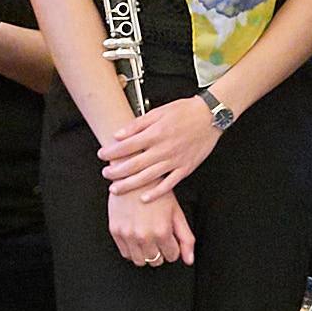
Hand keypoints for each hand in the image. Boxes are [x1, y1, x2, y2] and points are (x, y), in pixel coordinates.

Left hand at [99, 99, 222, 205]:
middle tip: (105, 173)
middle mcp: (163, 149)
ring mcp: (174, 161)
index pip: (127, 145)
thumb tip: (118, 135)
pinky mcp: (185, 168)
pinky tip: (144, 198)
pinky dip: (156, 193)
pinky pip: (169, 184)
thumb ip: (137, 124)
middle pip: (134, 164)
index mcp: (155, 133)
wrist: (210, 117)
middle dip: (116, 171)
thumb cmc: (185, 112)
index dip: (111, 151)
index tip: (101, 154)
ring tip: (115, 189)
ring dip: (129, 184)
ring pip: (147, 177)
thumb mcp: (158, 112)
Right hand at [109, 189, 196, 267]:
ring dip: (146, 254)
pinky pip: (125, 253)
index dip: (173, 248)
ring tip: (148, 240)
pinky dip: (132, 250)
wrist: (133, 174)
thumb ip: (186, 238)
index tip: (170, 239)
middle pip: (155, 261)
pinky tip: (137, 238)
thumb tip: (189, 260)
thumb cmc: (156, 190)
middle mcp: (144, 236)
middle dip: (160, 252)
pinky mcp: (115, 231)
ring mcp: (128, 235)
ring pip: (140, 261)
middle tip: (159, 239)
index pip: (172, 256)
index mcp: (162, 232)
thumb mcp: (177, 212)